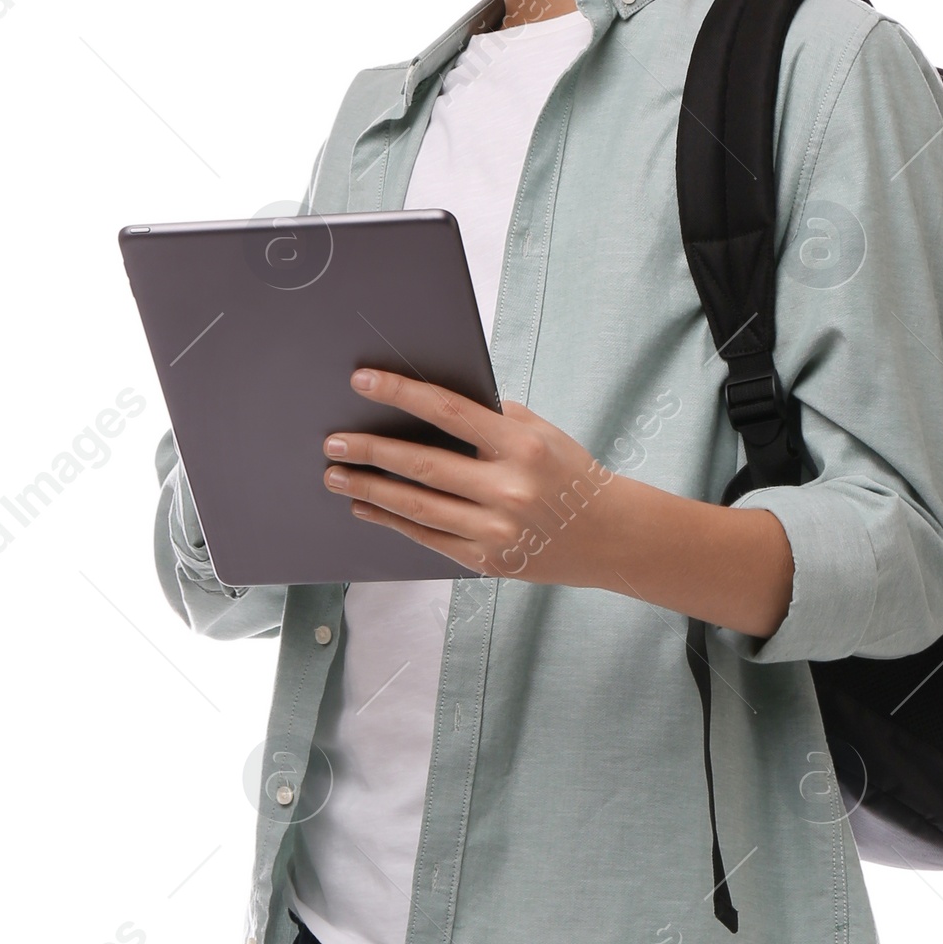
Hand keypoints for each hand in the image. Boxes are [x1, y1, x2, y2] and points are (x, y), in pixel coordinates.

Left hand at [323, 368, 794, 636]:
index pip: (448, 411)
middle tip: (333, 441)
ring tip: (336, 474)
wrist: (609, 535)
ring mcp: (496, 530)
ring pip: (419, 507)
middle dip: (371, 451)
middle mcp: (508, 489)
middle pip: (423, 465)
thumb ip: (490, 419)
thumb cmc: (567, 474)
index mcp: (521, 446)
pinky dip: (393, 521)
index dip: (401, 394)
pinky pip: (429, 538)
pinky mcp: (488, 562)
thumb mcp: (540, 433)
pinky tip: (366, 505)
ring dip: (371, 489)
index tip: (362, 381)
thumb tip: (424, 402)